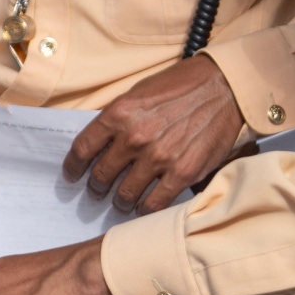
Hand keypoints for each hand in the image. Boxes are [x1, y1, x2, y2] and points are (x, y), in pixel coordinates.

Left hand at [64, 55, 244, 213]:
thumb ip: (117, 118)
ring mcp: (159, 157)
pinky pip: (154, 203)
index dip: (73, 166)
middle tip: (98, 190)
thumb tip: (99, 143)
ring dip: (119, 201)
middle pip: (101, 175)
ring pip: (125, 194)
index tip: (72, 174)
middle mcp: (135, 137)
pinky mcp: (182, 173)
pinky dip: (145, 209)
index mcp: (119, 113)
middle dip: (96, 186)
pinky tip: (144, 207)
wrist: (222, 87)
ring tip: (121, 201)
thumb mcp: (138, 92)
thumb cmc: (180, 85)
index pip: (82, 149)